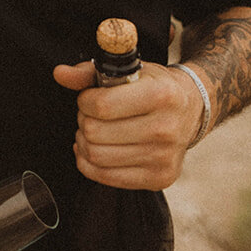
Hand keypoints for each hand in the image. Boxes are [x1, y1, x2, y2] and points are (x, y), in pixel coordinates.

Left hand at [53, 60, 204, 190]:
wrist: (191, 110)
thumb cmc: (154, 86)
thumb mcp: (129, 71)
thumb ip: (90, 71)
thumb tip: (60, 73)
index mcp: (161, 95)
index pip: (102, 106)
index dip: (84, 101)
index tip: (89, 98)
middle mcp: (166, 128)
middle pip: (95, 132)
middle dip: (84, 120)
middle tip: (91, 115)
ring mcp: (164, 157)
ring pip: (96, 156)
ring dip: (84, 141)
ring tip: (92, 130)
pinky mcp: (159, 179)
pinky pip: (105, 177)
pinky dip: (88, 163)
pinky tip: (93, 149)